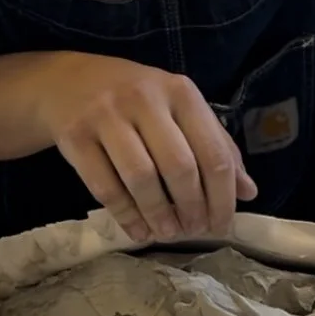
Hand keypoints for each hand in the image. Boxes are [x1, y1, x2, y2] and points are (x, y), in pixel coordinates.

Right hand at [40, 52, 256, 243]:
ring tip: (168, 233)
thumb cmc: (135, 98)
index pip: (213, 151)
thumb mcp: (178, 108)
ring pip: (141, 178)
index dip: (223, 196)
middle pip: (179, 166)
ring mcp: (106, 116)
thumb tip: (248, 192)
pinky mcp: (75, 136)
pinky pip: (104, 187)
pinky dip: (125, 216)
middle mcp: (144, 99)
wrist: (66, 81)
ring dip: (159, 214)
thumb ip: (215, 144)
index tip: (223, 224)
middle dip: (192, 208)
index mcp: (180, 91)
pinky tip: (138, 231)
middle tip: (194, 231)